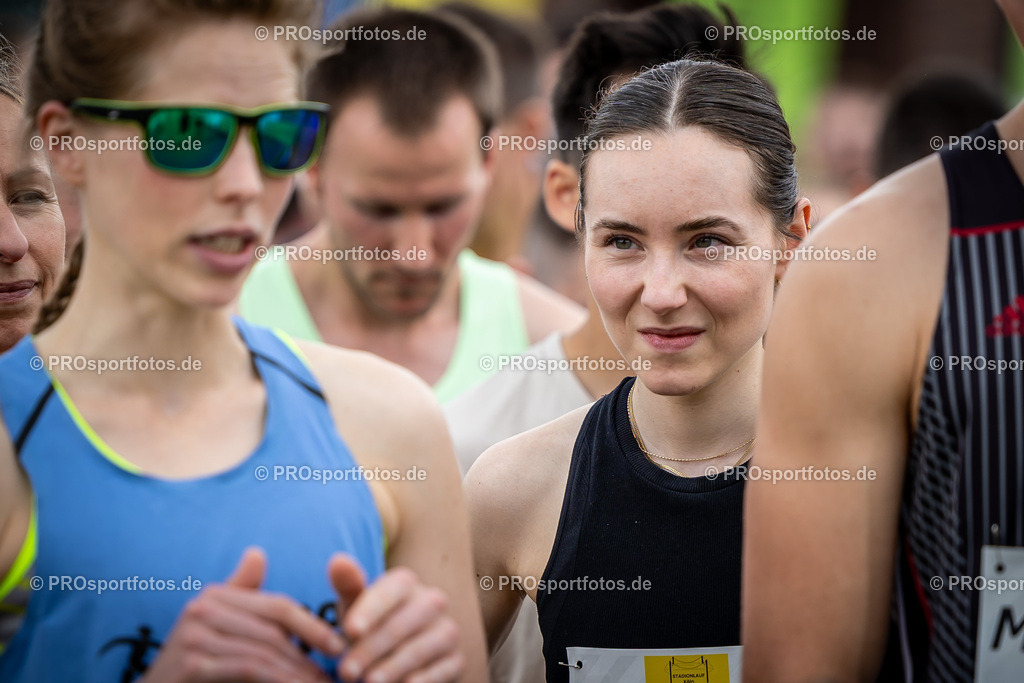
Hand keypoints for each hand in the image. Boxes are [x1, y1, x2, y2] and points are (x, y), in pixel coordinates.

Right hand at [140, 548, 344, 682]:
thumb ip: (242, 596)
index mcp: (215, 596)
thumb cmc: (192, 669)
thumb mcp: (216, 629)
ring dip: (298, 674)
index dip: (312, 626)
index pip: (277, 606)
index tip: (340, 646)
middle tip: (335, 676)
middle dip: (309, 655)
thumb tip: (257, 554)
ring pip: (265, 652)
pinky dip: (278, 681)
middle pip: (274, 630)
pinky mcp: (192, 662)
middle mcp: (202, 608)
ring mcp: (194, 635)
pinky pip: (249, 668)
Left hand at [330, 555, 463, 682]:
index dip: (371, 610)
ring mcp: (448, 630)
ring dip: (394, 666)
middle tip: (346, 670)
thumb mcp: (354, 606)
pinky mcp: (457, 659)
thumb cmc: (369, 626)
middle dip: (372, 648)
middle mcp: (433, 602)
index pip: (391, 592)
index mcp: (406, 583)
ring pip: (422, 647)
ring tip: (369, 682)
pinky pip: (444, 669)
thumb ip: (347, 585)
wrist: (395, 655)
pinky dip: (425, 679)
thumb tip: (338, 560)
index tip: (350, 630)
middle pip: (403, 623)